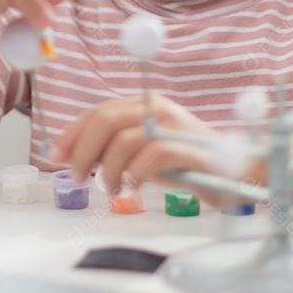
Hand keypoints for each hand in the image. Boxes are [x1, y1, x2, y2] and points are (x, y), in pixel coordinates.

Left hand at [52, 94, 232, 203]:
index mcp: (144, 104)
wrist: (237, 171)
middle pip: (106, 120)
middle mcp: (158, 108)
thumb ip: (113, 147)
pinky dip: (135, 174)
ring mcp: (176, 127)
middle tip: (76, 176)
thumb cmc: (186, 163)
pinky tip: (132, 187)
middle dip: (82, 150)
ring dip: (108, 168)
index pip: (97, 111)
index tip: (54, 156)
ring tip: (109, 187)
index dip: (71, 134)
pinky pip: (154, 156)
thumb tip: (72, 156)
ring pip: (125, 139)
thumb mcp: (143, 151)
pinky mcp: (192, 149)